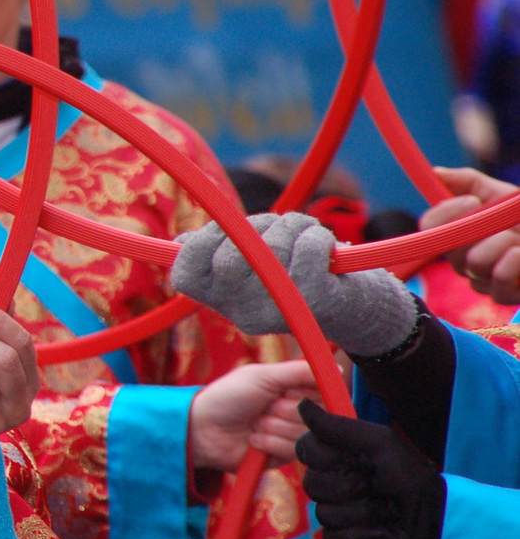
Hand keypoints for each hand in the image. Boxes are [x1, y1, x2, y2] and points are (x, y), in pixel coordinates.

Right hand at [171, 213, 416, 356]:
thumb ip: (216, 255)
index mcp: (222, 304)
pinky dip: (316, 235)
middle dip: (255, 225)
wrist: (357, 310)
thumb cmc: (296, 275)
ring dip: (291, 224)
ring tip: (304, 231)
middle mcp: (244, 314)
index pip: (186, 275)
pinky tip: (323, 243)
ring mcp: (280, 309)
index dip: (201, 243)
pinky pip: (307, 249)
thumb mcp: (251, 269)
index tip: (230, 231)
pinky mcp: (315, 301)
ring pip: (271, 246)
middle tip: (278, 225)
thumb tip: (180, 243)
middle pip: (229, 255)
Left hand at [188, 360, 317, 470]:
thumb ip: (298, 371)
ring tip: (255, 422)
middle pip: (318, 415)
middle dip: (286, 410)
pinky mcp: (284, 456)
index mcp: (295, 389)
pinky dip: (270, 443)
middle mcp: (298, 412)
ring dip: (275, 427)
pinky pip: (293, 451)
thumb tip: (336, 368)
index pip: (326, 392)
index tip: (292, 392)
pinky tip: (254, 438)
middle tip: (264, 406)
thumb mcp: (262, 376)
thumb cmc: (228, 396)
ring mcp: (292, 434)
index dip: (310, 394)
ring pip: (306, 434)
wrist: (203, 428)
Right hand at [296, 400, 444, 538]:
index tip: (355, 457)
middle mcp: (333, 484)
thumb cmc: (414, 481)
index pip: (306, 450)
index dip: (326, 456)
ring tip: (387, 512)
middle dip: (351, 487)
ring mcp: (335, 515)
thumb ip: (340, 427)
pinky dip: (362, 537)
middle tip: (378, 487)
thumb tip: (302, 404)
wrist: (439, 525)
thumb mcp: (382, 444)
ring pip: (324, 513)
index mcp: (338, 458)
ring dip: (364, 513)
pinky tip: (382, 533)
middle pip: (312, 483)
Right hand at [419, 167, 519, 304]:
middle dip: (480, 227)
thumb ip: (467, 181)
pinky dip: (515, 261)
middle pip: (450, 246)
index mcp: (455, 235)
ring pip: (475, 262)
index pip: (428, 227)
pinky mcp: (502, 296)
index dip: (445, 213)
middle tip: (504, 220)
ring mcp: (480, 281)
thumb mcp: (500, 194)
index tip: (474, 200)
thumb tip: (436, 173)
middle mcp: (461, 260)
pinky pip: (499, 279)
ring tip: (519, 238)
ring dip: (503, 242)